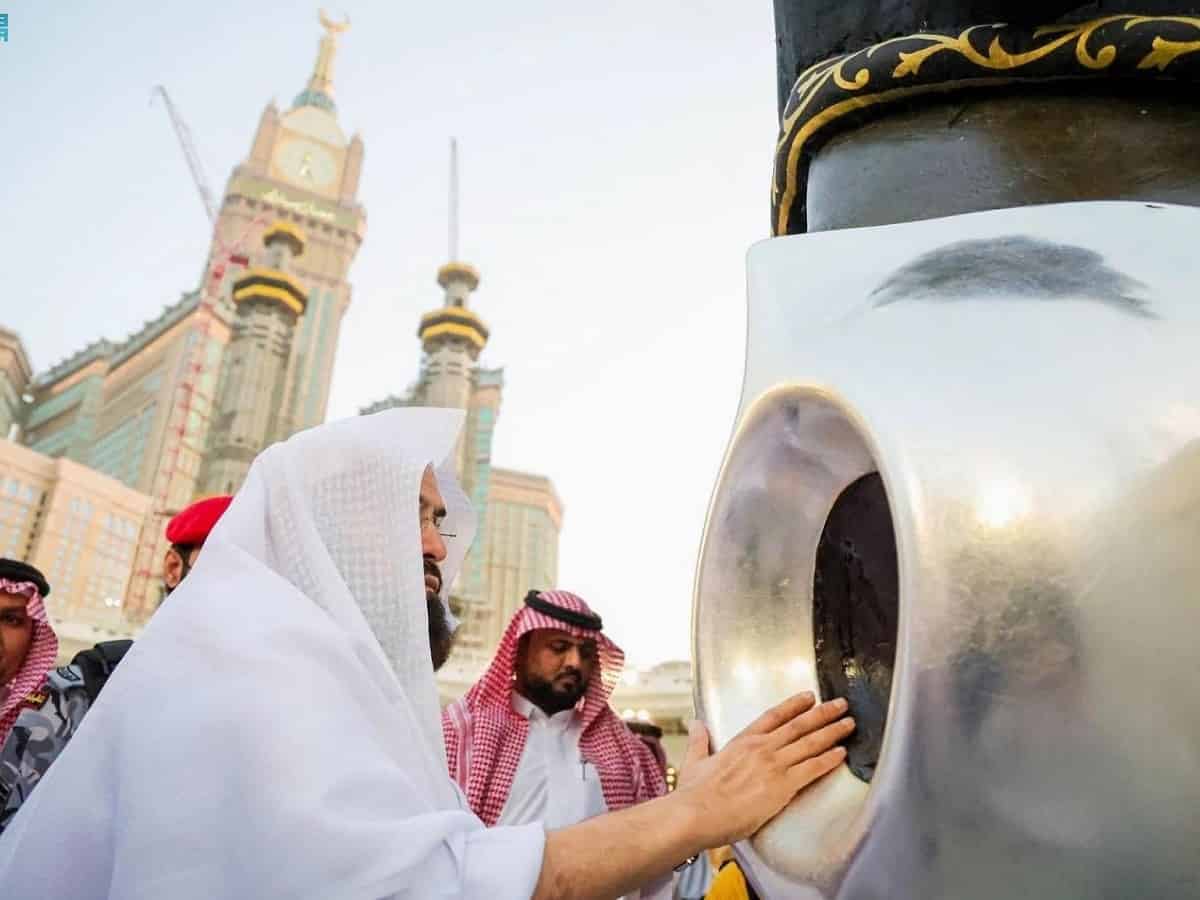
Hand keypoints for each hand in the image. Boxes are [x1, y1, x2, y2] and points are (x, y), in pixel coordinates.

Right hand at [674, 693, 853, 848]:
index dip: (794, 705)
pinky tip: (841, 753)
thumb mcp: (694, 761)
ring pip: (810, 743)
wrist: (698, 814)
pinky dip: (828, 759)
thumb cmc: (695, 793)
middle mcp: (761, 748)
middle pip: (799, 725)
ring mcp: (773, 766)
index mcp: (742, 741)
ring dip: (832, 732)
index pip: (774, 716)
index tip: (809, 697)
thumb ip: (699, 740)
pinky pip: (812, 769)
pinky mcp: (782, 787)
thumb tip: (695, 724)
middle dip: (823, 714)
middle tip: (840, 705)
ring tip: (848, 724)